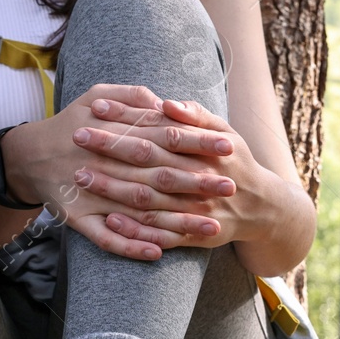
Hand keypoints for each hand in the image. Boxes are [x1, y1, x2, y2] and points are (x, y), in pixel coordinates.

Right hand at [3, 83, 237, 260]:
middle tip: (232, 187)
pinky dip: (132, 246)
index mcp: (114, 134)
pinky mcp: (79, 219)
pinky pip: (107, 238)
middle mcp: (107, 165)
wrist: (26, 157)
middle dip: (197, 182)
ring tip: (213, 228)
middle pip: (160, 175)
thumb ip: (131, 96)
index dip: (198, 143)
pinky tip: (159, 254)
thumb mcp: (95, 96)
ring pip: (142, 211)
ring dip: (177, 222)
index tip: (230, 147)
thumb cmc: (70, 123)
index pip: (165, 137)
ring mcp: (93, 196)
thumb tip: (166, 101)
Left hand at [78, 95, 275, 256]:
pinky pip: (161, 233)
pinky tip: (109, 219)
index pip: (159, 129)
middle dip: (111, 149)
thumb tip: (166, 104)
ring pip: (150, 198)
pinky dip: (135, 229)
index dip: (127, 118)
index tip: (96, 108)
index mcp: (206, 149)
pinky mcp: (194, 234)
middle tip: (76, 137)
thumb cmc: (236, 162)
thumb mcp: (226, 132)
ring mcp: (196, 208)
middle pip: (148, 162)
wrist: (263, 208)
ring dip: (114, 189)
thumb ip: (197, 116)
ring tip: (81, 176)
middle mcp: (200, 178)